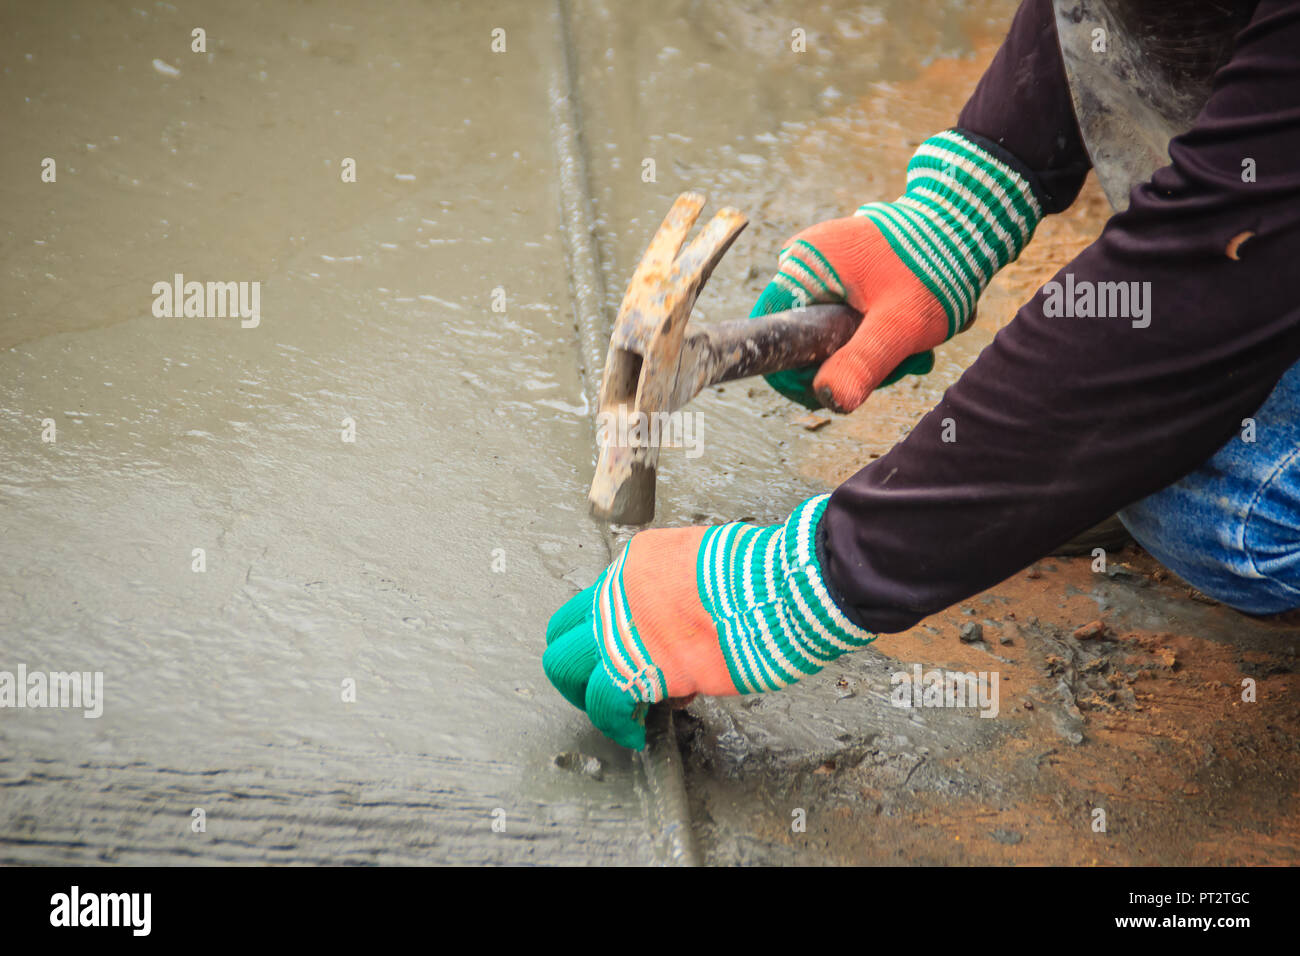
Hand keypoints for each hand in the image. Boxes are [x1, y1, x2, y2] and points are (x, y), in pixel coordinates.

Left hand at [542, 496, 874, 748]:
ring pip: (566, 666)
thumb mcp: (713, 566)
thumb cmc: (767, 579)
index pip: (597, 598)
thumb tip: (687, 630)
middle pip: (564, 630)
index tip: (629, 654)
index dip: (606, 633)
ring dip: (585, 695)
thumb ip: (686, 593)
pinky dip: (616, 723)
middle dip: (577, 664)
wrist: (782, 589)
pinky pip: (605, 702)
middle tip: (602, 686)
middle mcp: (620, 590)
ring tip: (615, 715)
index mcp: (639, 561)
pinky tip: (636, 733)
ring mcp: (624, 627)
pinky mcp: (642, 666)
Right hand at [752, 130, 1042, 412]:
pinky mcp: (842, 265)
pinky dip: (874, 328)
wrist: (967, 221)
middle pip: (803, 338)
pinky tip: (906, 327)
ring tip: (912, 346)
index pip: (772, 336)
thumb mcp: (899, 324)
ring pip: (826, 330)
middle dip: (849, 361)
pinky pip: (843, 312)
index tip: (840, 385)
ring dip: (867, 348)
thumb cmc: (936, 267)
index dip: (798, 374)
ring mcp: (822, 261)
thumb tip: (829, 400)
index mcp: (802, 266)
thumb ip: (862, 362)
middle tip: (899, 362)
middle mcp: (803, 259)